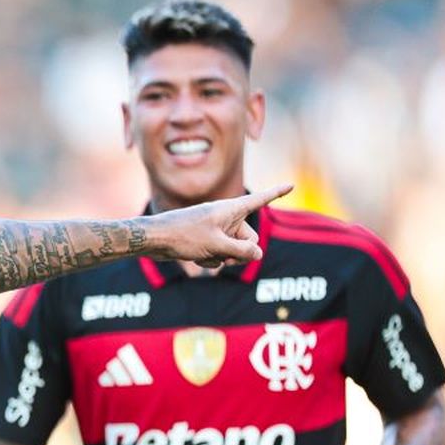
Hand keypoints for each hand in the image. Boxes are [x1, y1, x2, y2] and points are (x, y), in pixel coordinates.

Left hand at [147, 184, 291, 266]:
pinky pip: (219, 255)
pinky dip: (211, 260)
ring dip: (223, 258)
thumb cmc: (183, 236)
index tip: (291, 184)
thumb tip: (258, 254)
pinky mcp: (206, 240)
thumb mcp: (217, 245)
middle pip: (249, 239)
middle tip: (226, 256)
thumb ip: (242, 251)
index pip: (260, 200)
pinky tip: (196, 259)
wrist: (153, 239)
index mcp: (231, 209)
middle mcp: (226, 217)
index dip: (276, 193)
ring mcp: (216, 229)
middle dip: (241, 252)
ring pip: (234, 250)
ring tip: (206, 255)